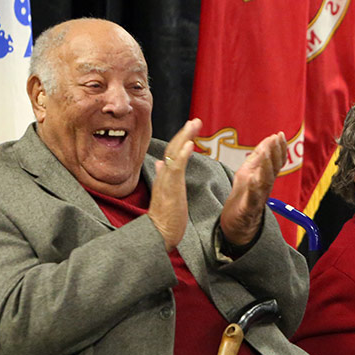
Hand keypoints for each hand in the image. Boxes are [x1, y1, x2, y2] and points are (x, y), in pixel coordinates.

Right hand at [147, 118, 201, 251]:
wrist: (158, 234)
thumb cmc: (164, 218)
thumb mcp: (165, 194)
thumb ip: (163, 177)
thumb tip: (159, 163)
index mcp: (164, 177)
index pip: (171, 153)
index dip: (180, 139)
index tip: (190, 128)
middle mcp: (164, 176)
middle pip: (173, 148)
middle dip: (185, 133)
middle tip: (196, 120)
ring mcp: (166, 181)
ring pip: (174, 153)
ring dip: (185, 137)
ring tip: (194, 124)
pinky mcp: (171, 188)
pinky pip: (176, 168)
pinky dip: (182, 154)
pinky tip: (190, 144)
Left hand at [220, 131, 286, 245]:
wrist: (237, 225)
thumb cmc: (243, 198)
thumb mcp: (250, 172)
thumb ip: (259, 157)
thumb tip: (270, 139)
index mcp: (264, 177)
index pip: (275, 161)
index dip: (279, 148)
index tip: (280, 134)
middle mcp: (264, 187)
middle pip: (273, 169)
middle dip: (275, 153)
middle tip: (276, 139)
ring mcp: (257, 197)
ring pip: (265, 181)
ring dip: (267, 166)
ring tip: (266, 153)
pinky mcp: (248, 209)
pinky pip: (252, 198)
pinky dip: (254, 189)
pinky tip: (253, 180)